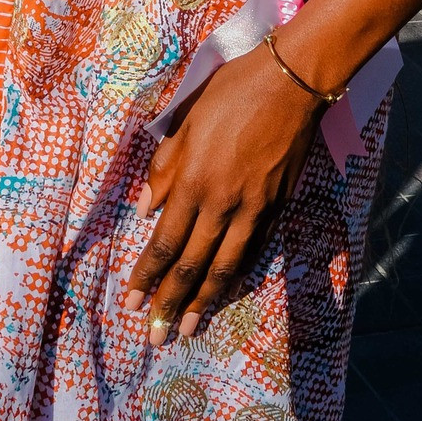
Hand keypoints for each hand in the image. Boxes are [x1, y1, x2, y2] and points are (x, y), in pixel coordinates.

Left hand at [124, 41, 323, 344]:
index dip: (146, 276)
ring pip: (225, 267)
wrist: (289, 83)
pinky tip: (228, 290)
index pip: (163, 241)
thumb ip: (164, 168)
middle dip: (171, 303)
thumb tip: (144, 209)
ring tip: (191, 329)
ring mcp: (253, 209)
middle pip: (191, 264)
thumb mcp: (186, 120)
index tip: (131, 303)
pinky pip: (254, 251)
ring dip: (205, 301)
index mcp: (193, 181)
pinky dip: (239, 276)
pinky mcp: (277, 207)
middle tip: (157, 337)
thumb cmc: (231, 92)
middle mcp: (221, 204)